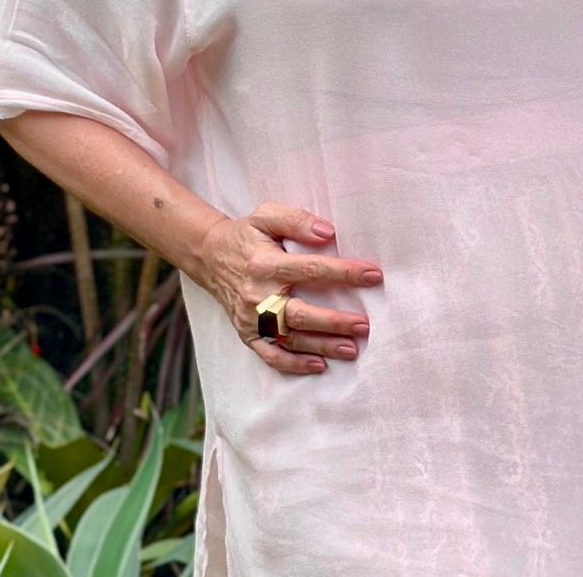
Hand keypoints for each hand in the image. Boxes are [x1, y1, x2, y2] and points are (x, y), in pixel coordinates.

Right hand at [193, 203, 383, 375]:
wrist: (209, 257)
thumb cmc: (247, 235)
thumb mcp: (267, 216)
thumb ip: (297, 221)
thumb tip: (328, 232)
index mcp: (266, 264)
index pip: (312, 269)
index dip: (344, 273)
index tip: (374, 275)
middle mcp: (257, 296)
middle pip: (300, 314)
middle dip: (334, 322)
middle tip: (364, 325)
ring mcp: (250, 319)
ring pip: (289, 339)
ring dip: (322, 346)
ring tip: (352, 349)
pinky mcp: (246, 334)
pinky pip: (270, 355)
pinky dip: (294, 364)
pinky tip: (319, 365)